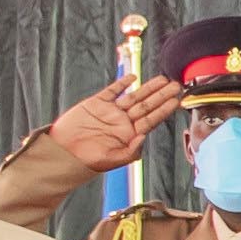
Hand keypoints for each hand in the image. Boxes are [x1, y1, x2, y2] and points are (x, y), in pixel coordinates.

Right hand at [46, 75, 185, 174]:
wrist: (63, 153)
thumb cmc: (87, 161)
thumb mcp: (112, 159)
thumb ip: (131, 150)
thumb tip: (145, 135)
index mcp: (129, 135)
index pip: (152, 119)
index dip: (164, 109)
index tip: (177, 100)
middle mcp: (123, 122)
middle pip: (147, 105)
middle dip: (162, 95)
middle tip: (176, 85)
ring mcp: (110, 112)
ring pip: (134, 96)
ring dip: (148, 88)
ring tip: (163, 79)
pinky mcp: (96, 103)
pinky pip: (112, 91)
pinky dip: (122, 84)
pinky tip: (133, 77)